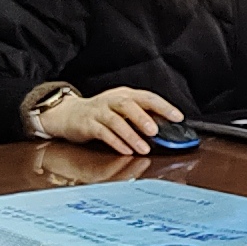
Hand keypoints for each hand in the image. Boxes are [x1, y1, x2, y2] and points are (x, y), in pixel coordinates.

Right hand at [33, 85, 183, 155]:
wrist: (68, 114)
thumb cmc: (101, 113)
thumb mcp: (122, 110)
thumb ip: (141, 116)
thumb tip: (165, 129)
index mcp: (125, 95)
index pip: (147, 97)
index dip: (163, 106)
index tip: (178, 117)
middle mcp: (112, 100)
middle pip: (128, 105)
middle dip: (143, 118)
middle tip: (156, 131)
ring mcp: (99, 111)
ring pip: (116, 121)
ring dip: (131, 135)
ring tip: (144, 148)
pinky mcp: (88, 124)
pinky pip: (103, 133)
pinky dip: (115, 142)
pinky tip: (126, 150)